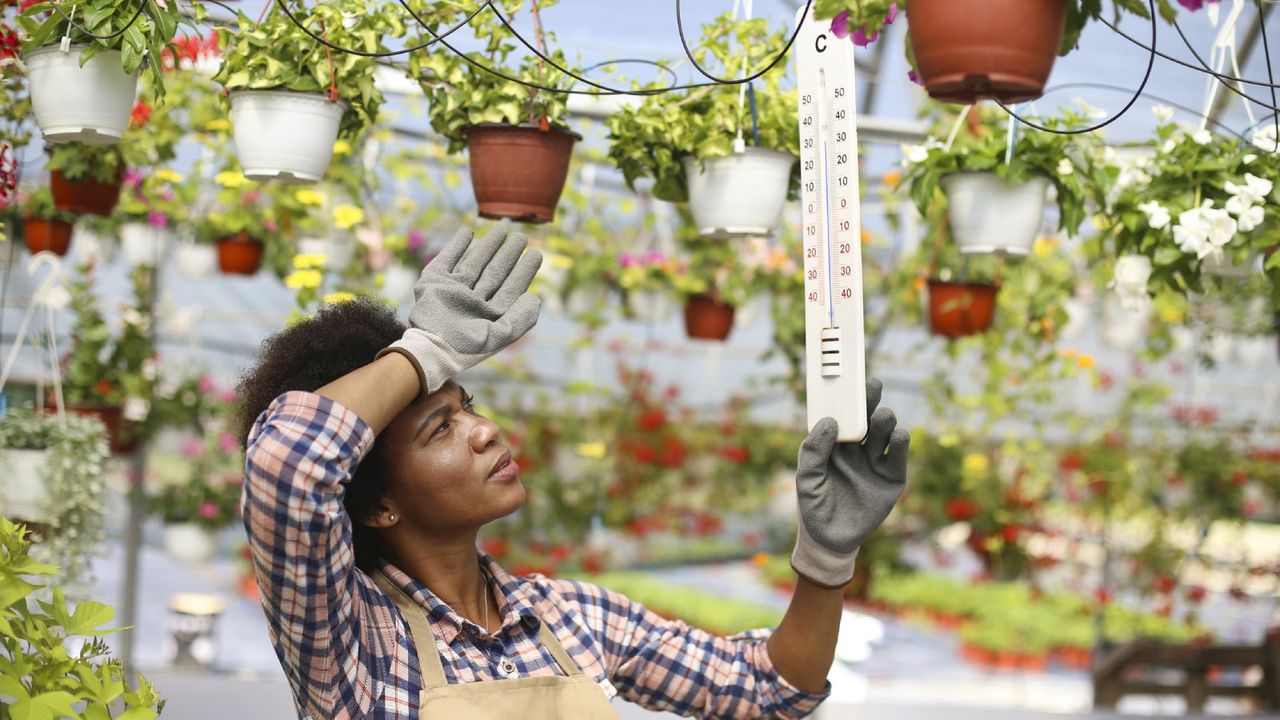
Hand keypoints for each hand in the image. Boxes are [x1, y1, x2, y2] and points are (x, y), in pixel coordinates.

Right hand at [377, 225, 541, 395]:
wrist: (429, 346)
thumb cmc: (466, 346)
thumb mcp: (500, 335)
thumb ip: (521, 319)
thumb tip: (536, 297)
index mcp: (489, 314)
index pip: (511, 287)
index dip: (524, 271)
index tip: (536, 253)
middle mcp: (473, 301)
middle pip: (495, 272)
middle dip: (509, 254)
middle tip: (521, 237)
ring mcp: (454, 290)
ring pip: (475, 262)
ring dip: (488, 245)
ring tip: (502, 228)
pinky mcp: (434, 282)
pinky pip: (447, 259)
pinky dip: (456, 245)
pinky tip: (467, 232)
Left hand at [790, 377, 908, 587]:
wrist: (830, 540)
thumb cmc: (813, 507)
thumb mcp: (806, 479)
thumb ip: (814, 451)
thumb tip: (829, 422)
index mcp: (834, 445)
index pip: (843, 415)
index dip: (847, 398)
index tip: (849, 380)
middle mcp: (856, 449)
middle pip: (866, 418)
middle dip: (870, 401)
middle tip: (872, 386)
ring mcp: (875, 462)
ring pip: (883, 433)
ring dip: (884, 421)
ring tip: (881, 418)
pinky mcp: (892, 478)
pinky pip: (899, 456)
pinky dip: (901, 443)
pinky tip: (899, 435)